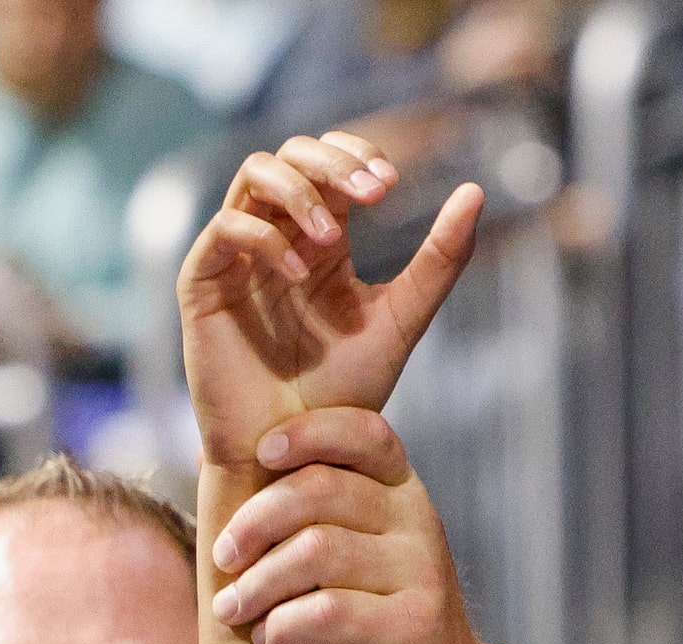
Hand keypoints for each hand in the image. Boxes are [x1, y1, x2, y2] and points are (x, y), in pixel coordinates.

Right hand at [177, 130, 483, 467]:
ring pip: (254, 175)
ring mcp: (240, 256)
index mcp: (323, 238)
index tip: (392, 183)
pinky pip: (226, 228)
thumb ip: (440, 260)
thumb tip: (476, 191)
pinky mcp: (206, 283)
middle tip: (374, 192)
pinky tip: (300, 272)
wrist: (299, 449)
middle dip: (331, 162)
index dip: (356, 155)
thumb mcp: (404, 319)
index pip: (330, 162)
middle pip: (291, 154)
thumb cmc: (347, 392)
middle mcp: (280, 236)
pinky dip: (265, 237)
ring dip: (299, 191)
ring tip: (335, 236)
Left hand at [207, 407, 491, 643]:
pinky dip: (283, 625)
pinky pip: (328, 612)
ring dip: (258, 583)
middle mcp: (418, 522)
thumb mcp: (352, 546)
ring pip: (317, 552)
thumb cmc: (370, 611)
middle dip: (255, 522)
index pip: (363, 433)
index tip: (261, 454)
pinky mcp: (413, 627)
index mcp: (401, 491)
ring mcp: (421, 574)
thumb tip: (210, 451)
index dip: (308, 432)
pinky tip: (268, 637)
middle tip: (223, 558)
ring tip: (231, 609)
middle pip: (320, 490)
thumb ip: (304, 502)